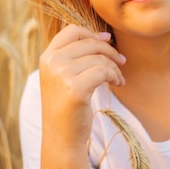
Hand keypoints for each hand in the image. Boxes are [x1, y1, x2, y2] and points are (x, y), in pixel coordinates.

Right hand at [39, 25, 125, 145]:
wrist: (62, 137)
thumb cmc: (67, 107)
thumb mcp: (62, 77)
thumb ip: (75, 56)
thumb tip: (105, 36)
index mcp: (47, 57)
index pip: (72, 31)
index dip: (92, 33)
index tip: (108, 40)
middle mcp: (52, 63)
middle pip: (90, 43)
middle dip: (110, 52)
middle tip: (122, 62)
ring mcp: (62, 75)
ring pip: (100, 58)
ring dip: (115, 68)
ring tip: (118, 79)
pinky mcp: (75, 88)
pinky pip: (104, 72)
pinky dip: (115, 76)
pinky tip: (118, 84)